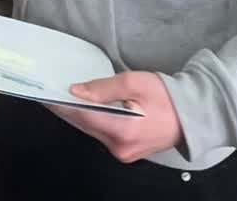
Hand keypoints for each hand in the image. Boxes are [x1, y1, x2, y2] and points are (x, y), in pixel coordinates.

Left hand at [46, 72, 182, 163]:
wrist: (192, 116)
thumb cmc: (166, 96)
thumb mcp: (134, 82)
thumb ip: (103, 88)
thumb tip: (76, 92)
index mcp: (122, 130)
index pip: (81, 116)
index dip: (61, 104)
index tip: (44, 93)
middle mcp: (119, 147)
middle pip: (84, 125)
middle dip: (68, 108)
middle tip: (50, 91)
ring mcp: (123, 153)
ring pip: (92, 131)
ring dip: (80, 115)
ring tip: (65, 97)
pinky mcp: (126, 152)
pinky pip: (102, 135)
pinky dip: (93, 121)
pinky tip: (87, 108)